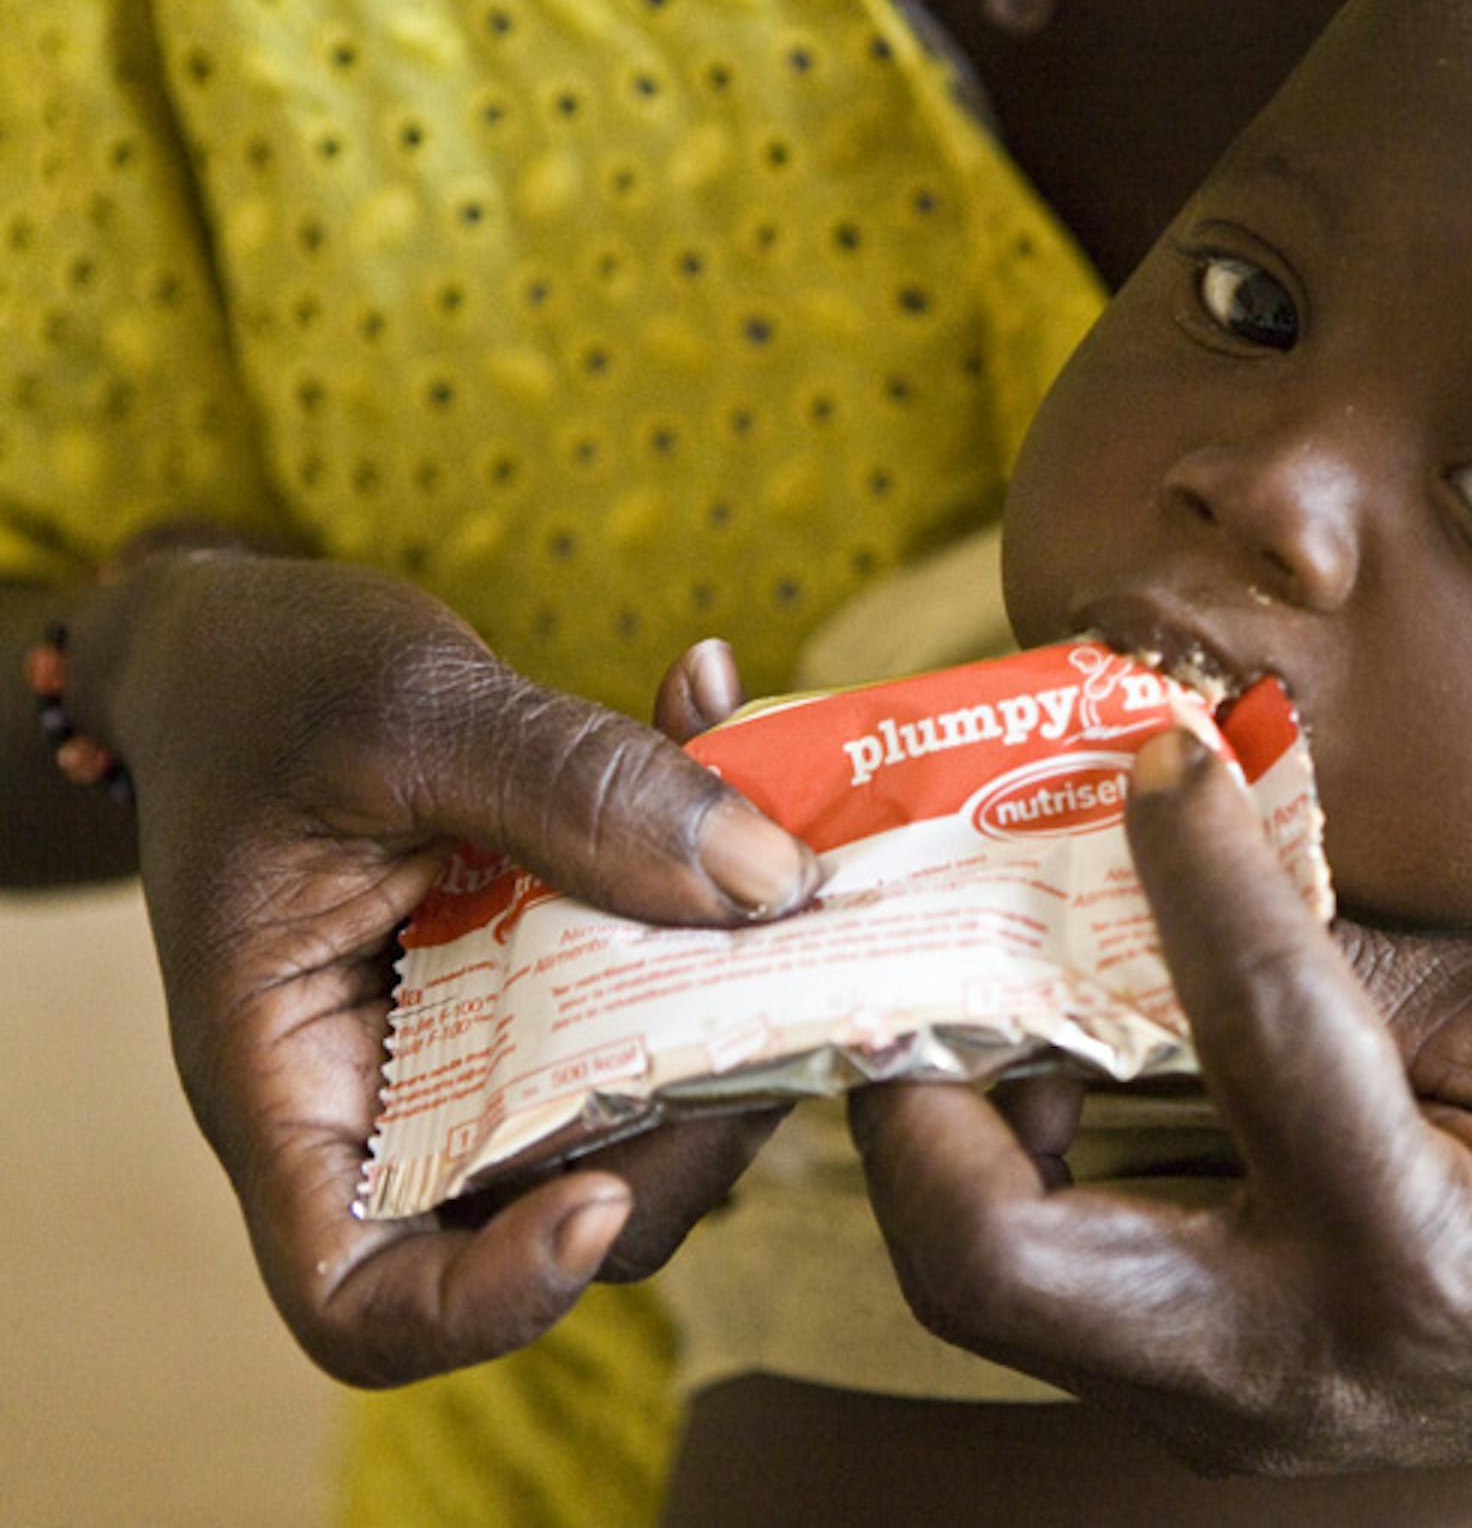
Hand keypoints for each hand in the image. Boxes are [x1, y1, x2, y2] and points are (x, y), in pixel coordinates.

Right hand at [68, 553, 816, 1385]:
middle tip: (774, 998)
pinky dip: (708, 882)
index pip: (363, 1301)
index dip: (495, 1299)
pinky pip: (654, 985)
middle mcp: (387, 1090)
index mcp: (285, 1079)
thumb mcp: (403, 710)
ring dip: (732, 1000)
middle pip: (548, 1210)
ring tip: (775, 856)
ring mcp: (479, 1039)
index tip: (601, 1194)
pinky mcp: (546, 972)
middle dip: (685, 1129)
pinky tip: (716, 724)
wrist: (235, 630)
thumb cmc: (260, 679)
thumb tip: (768, 886)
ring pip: (635, 1107)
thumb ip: (573, 788)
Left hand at [847, 730, 1471, 1474]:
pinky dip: (1023, 1172)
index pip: (1249, 1023)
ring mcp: (1230, 1416)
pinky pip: (1057, 1293)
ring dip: (954, 1130)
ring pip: (990, 1286)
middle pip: (986, 1261)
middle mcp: (1283, 1366)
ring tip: (994, 991)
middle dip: (916, 1094)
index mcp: (1405, 1257)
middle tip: (940, 950)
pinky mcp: (1208, 1409)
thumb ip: (1359, 958)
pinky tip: (1069, 1067)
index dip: (1187, 861)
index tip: (1155, 754)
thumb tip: (1198, 856)